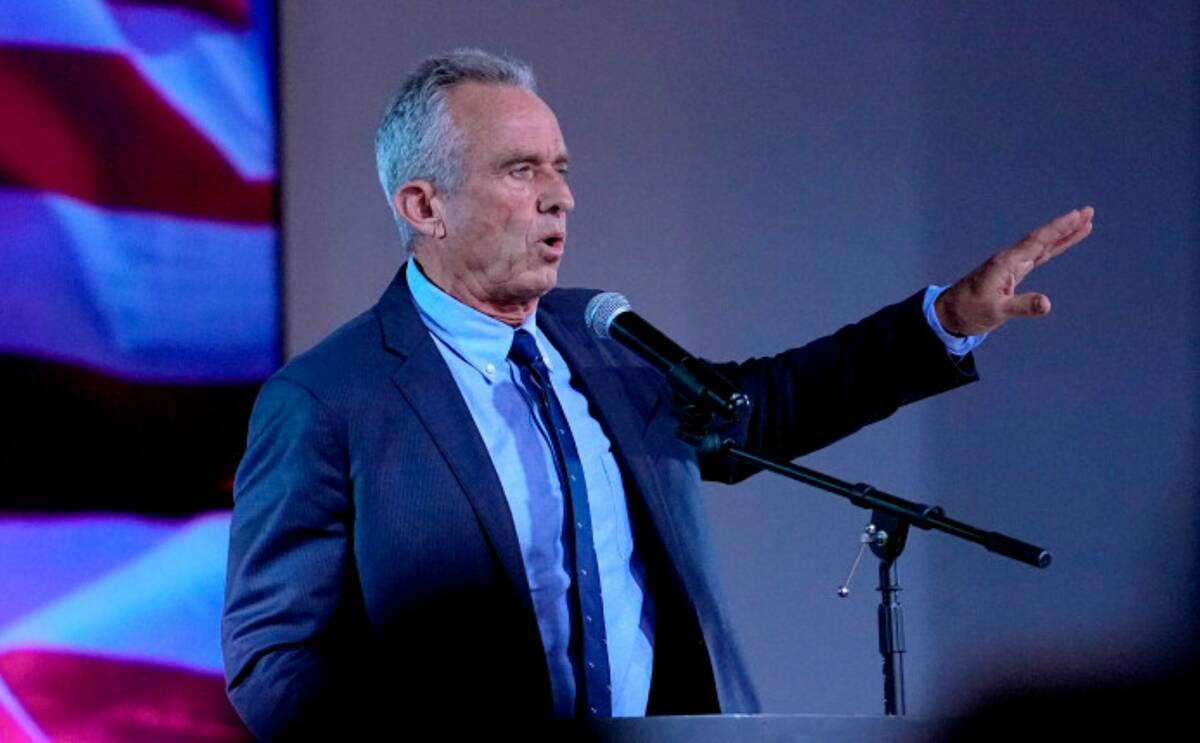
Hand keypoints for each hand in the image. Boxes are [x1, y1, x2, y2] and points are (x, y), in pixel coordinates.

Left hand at [935, 206, 1094, 336]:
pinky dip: (1051, 249)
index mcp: (1006, 263)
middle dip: (1065, 226)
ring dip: (1063, 235)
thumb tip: (1047, 304)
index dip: (1058, 229)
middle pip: (1043, 238)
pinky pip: (1037, 257)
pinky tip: (1060, 244)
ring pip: (1042, 246)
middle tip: (1089, 211)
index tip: (1077, 215)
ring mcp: (1011, 266)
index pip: (1037, 241)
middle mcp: (1010, 260)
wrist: (950, 314)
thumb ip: (1021, 306)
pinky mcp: (1011, 274)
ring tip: (1085, 223)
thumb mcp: (996, 311)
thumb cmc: (969, 311)